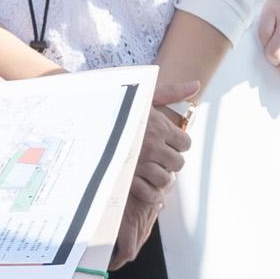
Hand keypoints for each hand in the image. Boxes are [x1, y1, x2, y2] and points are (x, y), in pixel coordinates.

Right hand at [113, 79, 202, 266]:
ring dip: (161, 177)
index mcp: (159, 126)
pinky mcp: (126, 176)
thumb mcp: (144, 93)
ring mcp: (139, 162)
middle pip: (178, 163)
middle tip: (159, 157)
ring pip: (165, 179)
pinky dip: (151, 193)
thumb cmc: (115, 102)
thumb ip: (172, 92)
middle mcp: (152, 145)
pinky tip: (145, 185)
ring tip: (151, 171)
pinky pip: (149, 193)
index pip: (185, 143)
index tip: (168, 143)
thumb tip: (196, 85)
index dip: (178, 144)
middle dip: (170, 161)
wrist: (83, 115)